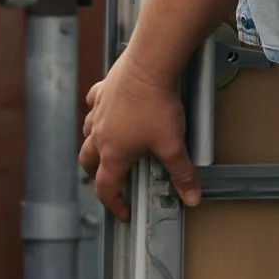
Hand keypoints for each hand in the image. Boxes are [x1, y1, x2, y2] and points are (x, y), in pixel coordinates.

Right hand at [80, 57, 201, 218]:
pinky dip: (97, 111)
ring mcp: (99, 111)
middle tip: (109, 181)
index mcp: (113, 153)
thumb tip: (191, 197)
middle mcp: (100, 134)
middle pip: (87, 161)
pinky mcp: (104, 90)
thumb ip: (182, 174)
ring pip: (87, 133)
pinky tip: (105, 109)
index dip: (114, 205)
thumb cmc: (157, 105)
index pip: (106, 188)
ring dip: (92, 144)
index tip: (123, 212)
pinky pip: (94, 104)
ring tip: (105, 148)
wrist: (148, 66)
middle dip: (96, 175)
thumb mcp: (173, 145)